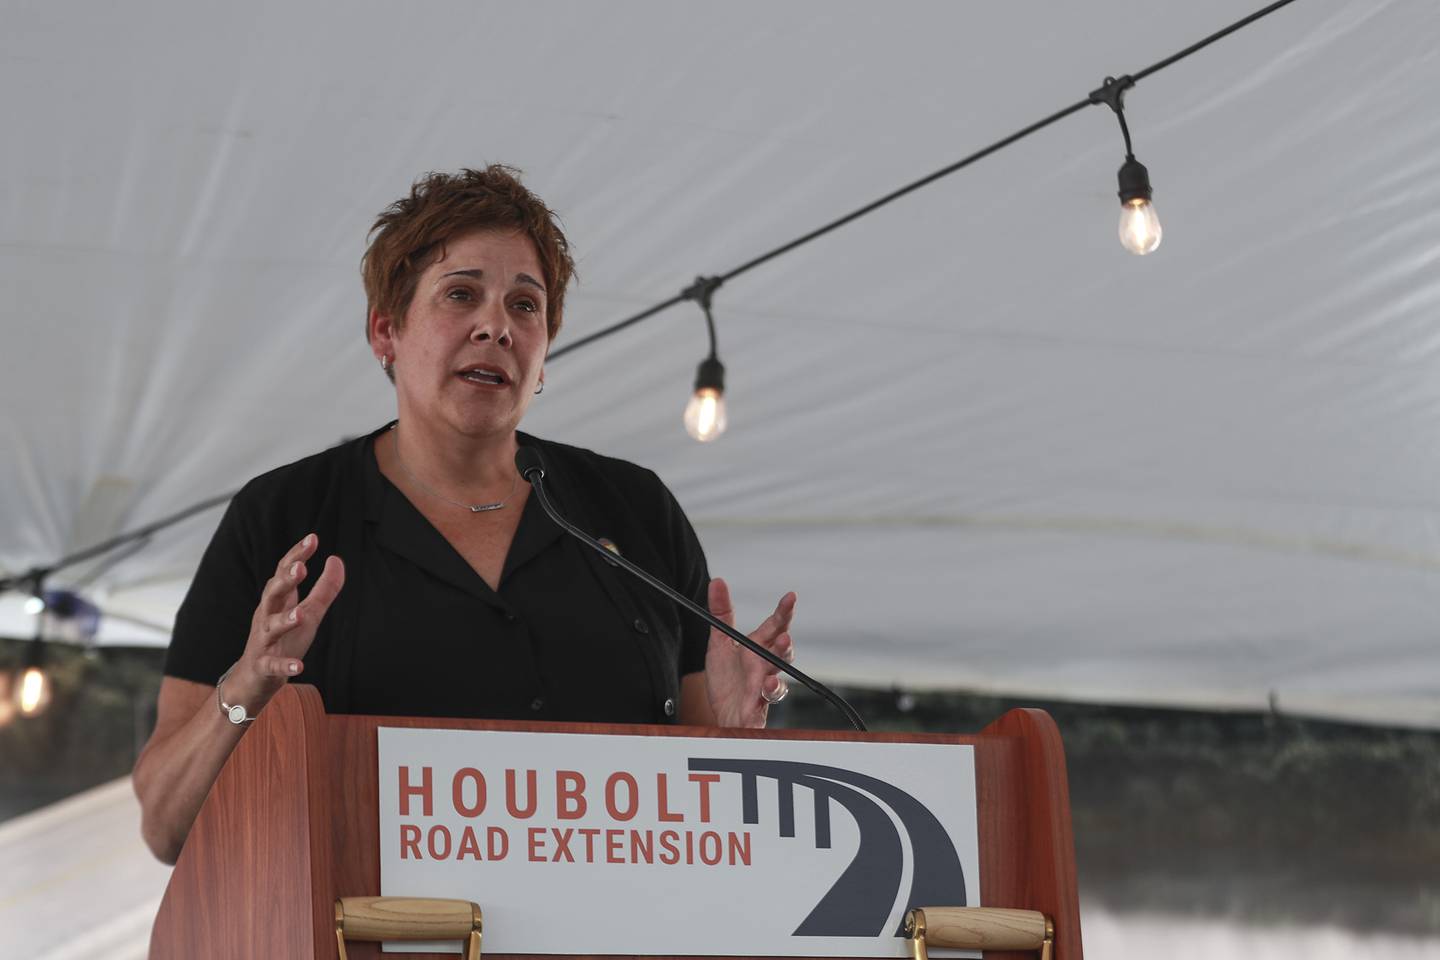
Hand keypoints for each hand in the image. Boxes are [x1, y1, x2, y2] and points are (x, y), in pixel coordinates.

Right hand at [226, 533, 345, 710]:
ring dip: (284, 620)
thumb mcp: (308, 613)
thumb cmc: (284, 640)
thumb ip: (324, 588)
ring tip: (299, 615)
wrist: (255, 678)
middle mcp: (267, 616)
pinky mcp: (264, 666)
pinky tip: (300, 666)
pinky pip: (273, 665)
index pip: (284, 572)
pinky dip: (285, 665)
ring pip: (270, 627)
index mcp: (277, 601)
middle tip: (300, 568)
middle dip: (284, 581)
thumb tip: (336, 559)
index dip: (297, 556)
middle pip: (272, 594)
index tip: (312, 538)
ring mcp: (264, 641)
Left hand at [703, 578, 795, 727]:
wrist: (722, 712)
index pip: (775, 626)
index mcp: (758, 647)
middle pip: (782, 649)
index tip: (790, 597)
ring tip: (783, 647)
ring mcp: (764, 683)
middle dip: (785, 640)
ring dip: (782, 660)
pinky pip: (770, 698)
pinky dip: (772, 691)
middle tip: (785, 633)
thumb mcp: (720, 642)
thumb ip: (721, 613)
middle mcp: (765, 664)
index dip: (784, 612)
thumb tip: (717, 582)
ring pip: (779, 671)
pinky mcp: (759, 703)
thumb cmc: (728, 679)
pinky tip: (768, 684)